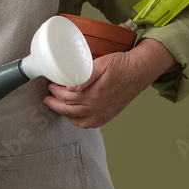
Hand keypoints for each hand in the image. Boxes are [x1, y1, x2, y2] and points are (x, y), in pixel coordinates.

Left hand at [43, 38, 181, 128]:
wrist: (140, 71)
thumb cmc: (122, 65)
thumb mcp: (102, 64)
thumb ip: (85, 76)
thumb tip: (70, 87)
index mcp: (94, 95)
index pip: (67, 97)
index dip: (56, 92)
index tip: (50, 85)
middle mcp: (98, 107)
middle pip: (70, 109)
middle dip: (55, 104)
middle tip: (48, 97)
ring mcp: (104, 113)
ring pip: (78, 119)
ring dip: (65, 113)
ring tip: (57, 106)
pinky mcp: (109, 114)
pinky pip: (90, 124)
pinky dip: (79, 122)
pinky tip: (74, 116)